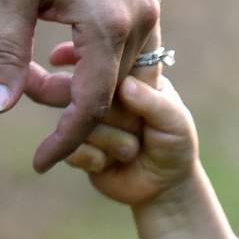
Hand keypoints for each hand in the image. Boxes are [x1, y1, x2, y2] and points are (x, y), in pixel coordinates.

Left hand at [0, 0, 161, 172]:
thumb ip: (5, 51)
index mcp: (109, 25)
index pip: (91, 106)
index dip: (64, 140)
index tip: (39, 163)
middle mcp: (141, 20)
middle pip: (111, 93)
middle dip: (69, 106)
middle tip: (23, 84)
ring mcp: (151, 5)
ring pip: (125, 70)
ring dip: (86, 81)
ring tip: (41, 64)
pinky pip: (133, 45)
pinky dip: (102, 58)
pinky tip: (64, 40)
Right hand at [40, 41, 198, 206]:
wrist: (163, 186)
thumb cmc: (175, 146)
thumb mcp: (175, 123)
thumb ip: (153, 103)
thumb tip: (124, 85)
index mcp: (133, 80)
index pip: (109, 59)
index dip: (89, 52)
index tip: (63, 54)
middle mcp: (107, 96)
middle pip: (81, 89)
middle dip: (95, 106)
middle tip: (122, 122)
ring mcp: (90, 121)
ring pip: (79, 123)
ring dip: (110, 141)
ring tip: (133, 150)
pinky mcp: (77, 147)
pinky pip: (71, 149)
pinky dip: (93, 159)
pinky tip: (108, 163)